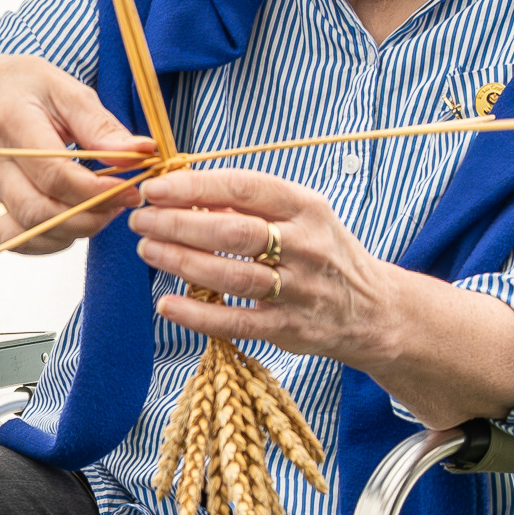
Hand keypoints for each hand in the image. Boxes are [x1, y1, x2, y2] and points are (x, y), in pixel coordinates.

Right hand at [0, 52, 156, 252]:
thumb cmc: (27, 88)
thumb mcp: (67, 90)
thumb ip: (102, 127)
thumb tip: (140, 153)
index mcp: (12, 122)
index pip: (54, 173)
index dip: (96, 191)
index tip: (130, 190)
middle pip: (38, 209)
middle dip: (90, 216)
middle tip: (121, 204)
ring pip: (26, 230)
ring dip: (73, 231)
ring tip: (102, 212)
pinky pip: (13, 238)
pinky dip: (48, 242)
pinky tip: (74, 225)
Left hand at [129, 166, 393, 361]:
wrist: (372, 309)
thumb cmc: (324, 253)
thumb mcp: (302, 217)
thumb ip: (250, 206)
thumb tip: (189, 193)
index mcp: (306, 207)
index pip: (244, 187)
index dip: (194, 186)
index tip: (156, 188)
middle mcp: (306, 246)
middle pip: (232, 231)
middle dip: (179, 223)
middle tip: (141, 220)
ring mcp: (299, 290)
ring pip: (232, 275)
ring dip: (182, 262)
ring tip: (148, 250)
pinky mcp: (289, 328)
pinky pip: (237, 322)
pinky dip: (198, 315)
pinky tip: (167, 304)